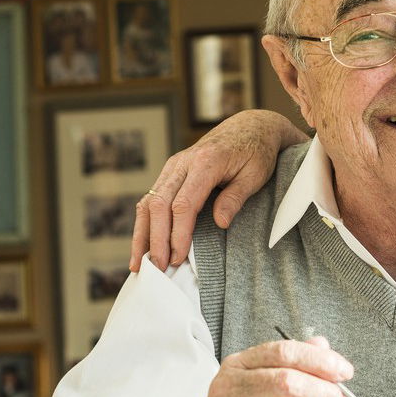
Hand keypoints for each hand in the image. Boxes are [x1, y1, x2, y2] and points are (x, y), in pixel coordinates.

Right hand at [133, 109, 305, 270]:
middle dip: (155, 239)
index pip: (184, 204)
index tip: (177, 258)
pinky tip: (142, 246)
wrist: (250, 127)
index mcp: (206, 161)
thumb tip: (221, 223)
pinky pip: (151, 199)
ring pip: (148, 202)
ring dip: (142, 235)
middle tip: (157, 269)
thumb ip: (235, 197)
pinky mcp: (170, 173)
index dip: (177, 233)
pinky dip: (144, 224)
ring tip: (139, 265)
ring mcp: (173, 166)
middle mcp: (183, 162)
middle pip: (159, 204)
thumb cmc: (257, 152)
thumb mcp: (255, 174)